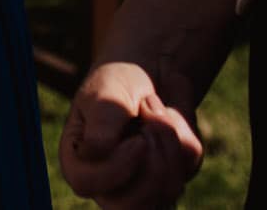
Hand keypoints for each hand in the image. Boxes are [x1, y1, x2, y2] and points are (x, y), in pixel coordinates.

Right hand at [59, 61, 204, 209]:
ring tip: (158, 111)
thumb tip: (101, 150)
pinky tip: (171, 118)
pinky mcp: (171, 178)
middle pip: (134, 203)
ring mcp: (142, 187)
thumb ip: (100, 120)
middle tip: (149, 117)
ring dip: (170, 141)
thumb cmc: (116, 83)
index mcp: (78, 164)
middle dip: (153, 155)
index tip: (137, 137)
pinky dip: (185, 134)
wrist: (150, 69)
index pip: (87, 184)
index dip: (118, 165)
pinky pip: (188, 167)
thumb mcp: (103, 92)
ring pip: (166, 191)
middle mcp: (107, 185)